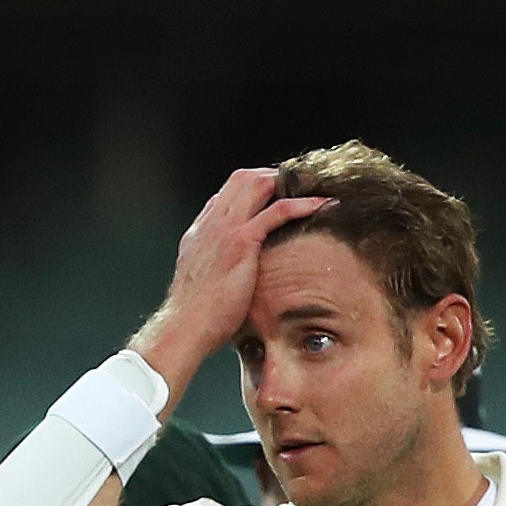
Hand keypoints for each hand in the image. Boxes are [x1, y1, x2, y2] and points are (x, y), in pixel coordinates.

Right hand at [131, 168, 336, 391]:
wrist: (184, 328)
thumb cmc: (196, 315)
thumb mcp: (203, 280)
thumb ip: (216, 265)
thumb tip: (233, 269)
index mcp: (201, 231)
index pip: (229, 192)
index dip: (255, 187)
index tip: (278, 196)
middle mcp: (211, 223)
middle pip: (245, 177)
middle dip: (275, 177)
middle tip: (300, 188)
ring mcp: (225, 229)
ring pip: (260, 184)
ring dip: (289, 183)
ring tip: (313, 189)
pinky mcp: (241, 242)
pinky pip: (277, 211)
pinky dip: (302, 203)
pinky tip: (321, 205)